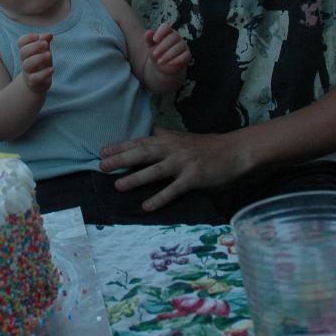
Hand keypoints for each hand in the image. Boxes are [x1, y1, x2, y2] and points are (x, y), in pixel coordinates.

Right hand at [17, 32, 52, 93]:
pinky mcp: (33, 82)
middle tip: (46, 44)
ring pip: (27, 64)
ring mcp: (28, 72)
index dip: (27, 38)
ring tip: (49, 55)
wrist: (38, 83)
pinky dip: (43, 73)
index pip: (20, 42)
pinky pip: (34, 78)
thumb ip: (45, 41)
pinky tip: (51, 69)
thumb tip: (49, 34)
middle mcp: (25, 61)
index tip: (37, 36)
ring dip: (39, 58)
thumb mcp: (44, 51)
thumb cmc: (41, 63)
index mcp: (26, 51)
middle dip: (35, 46)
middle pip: (23, 52)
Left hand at [99, 127, 241, 211]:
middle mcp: (173, 149)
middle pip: (143, 153)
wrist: (233, 152)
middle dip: (121, 159)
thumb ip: (165, 135)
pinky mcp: (194, 177)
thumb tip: (150, 129)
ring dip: (136, 178)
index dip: (120, 146)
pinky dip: (159, 198)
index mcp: (168, 139)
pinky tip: (146, 206)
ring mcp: (183, 163)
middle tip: (102, 166)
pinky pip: (173, 189)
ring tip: (118, 186)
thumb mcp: (182, 137)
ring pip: (155, 170)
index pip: (140, 141)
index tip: (102, 151)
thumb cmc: (206, 146)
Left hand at [145, 23, 189, 74]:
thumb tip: (148, 32)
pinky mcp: (187, 55)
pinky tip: (170, 63)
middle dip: (163, 46)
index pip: (166, 27)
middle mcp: (177, 37)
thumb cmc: (157, 52)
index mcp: (167, 32)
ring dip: (168, 55)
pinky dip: (178, 60)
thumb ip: (148, 39)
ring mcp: (183, 45)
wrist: (163, 65)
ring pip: (179, 47)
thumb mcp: (150, 46)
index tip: (154, 39)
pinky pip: (185, 55)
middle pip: (173, 37)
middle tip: (155, 54)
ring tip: (159, 61)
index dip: (161, 32)